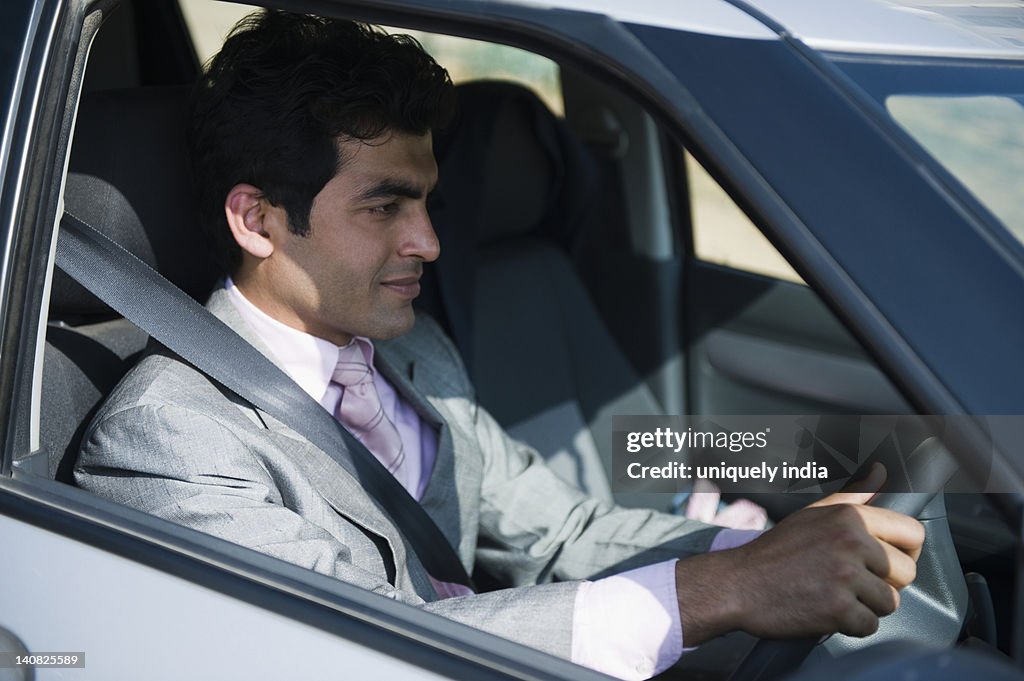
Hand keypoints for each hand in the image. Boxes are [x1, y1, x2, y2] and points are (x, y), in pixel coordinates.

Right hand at [675, 480, 923, 645]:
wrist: (737, 584)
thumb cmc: (775, 551)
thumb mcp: (813, 514)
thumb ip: (852, 496)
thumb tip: (880, 472)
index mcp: (849, 517)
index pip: (913, 533)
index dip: (907, 553)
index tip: (890, 563)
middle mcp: (851, 542)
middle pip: (906, 573)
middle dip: (883, 584)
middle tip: (851, 583)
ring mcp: (845, 576)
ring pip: (889, 602)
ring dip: (866, 607)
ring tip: (835, 596)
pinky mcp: (838, 609)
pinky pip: (869, 626)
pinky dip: (850, 626)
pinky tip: (827, 612)